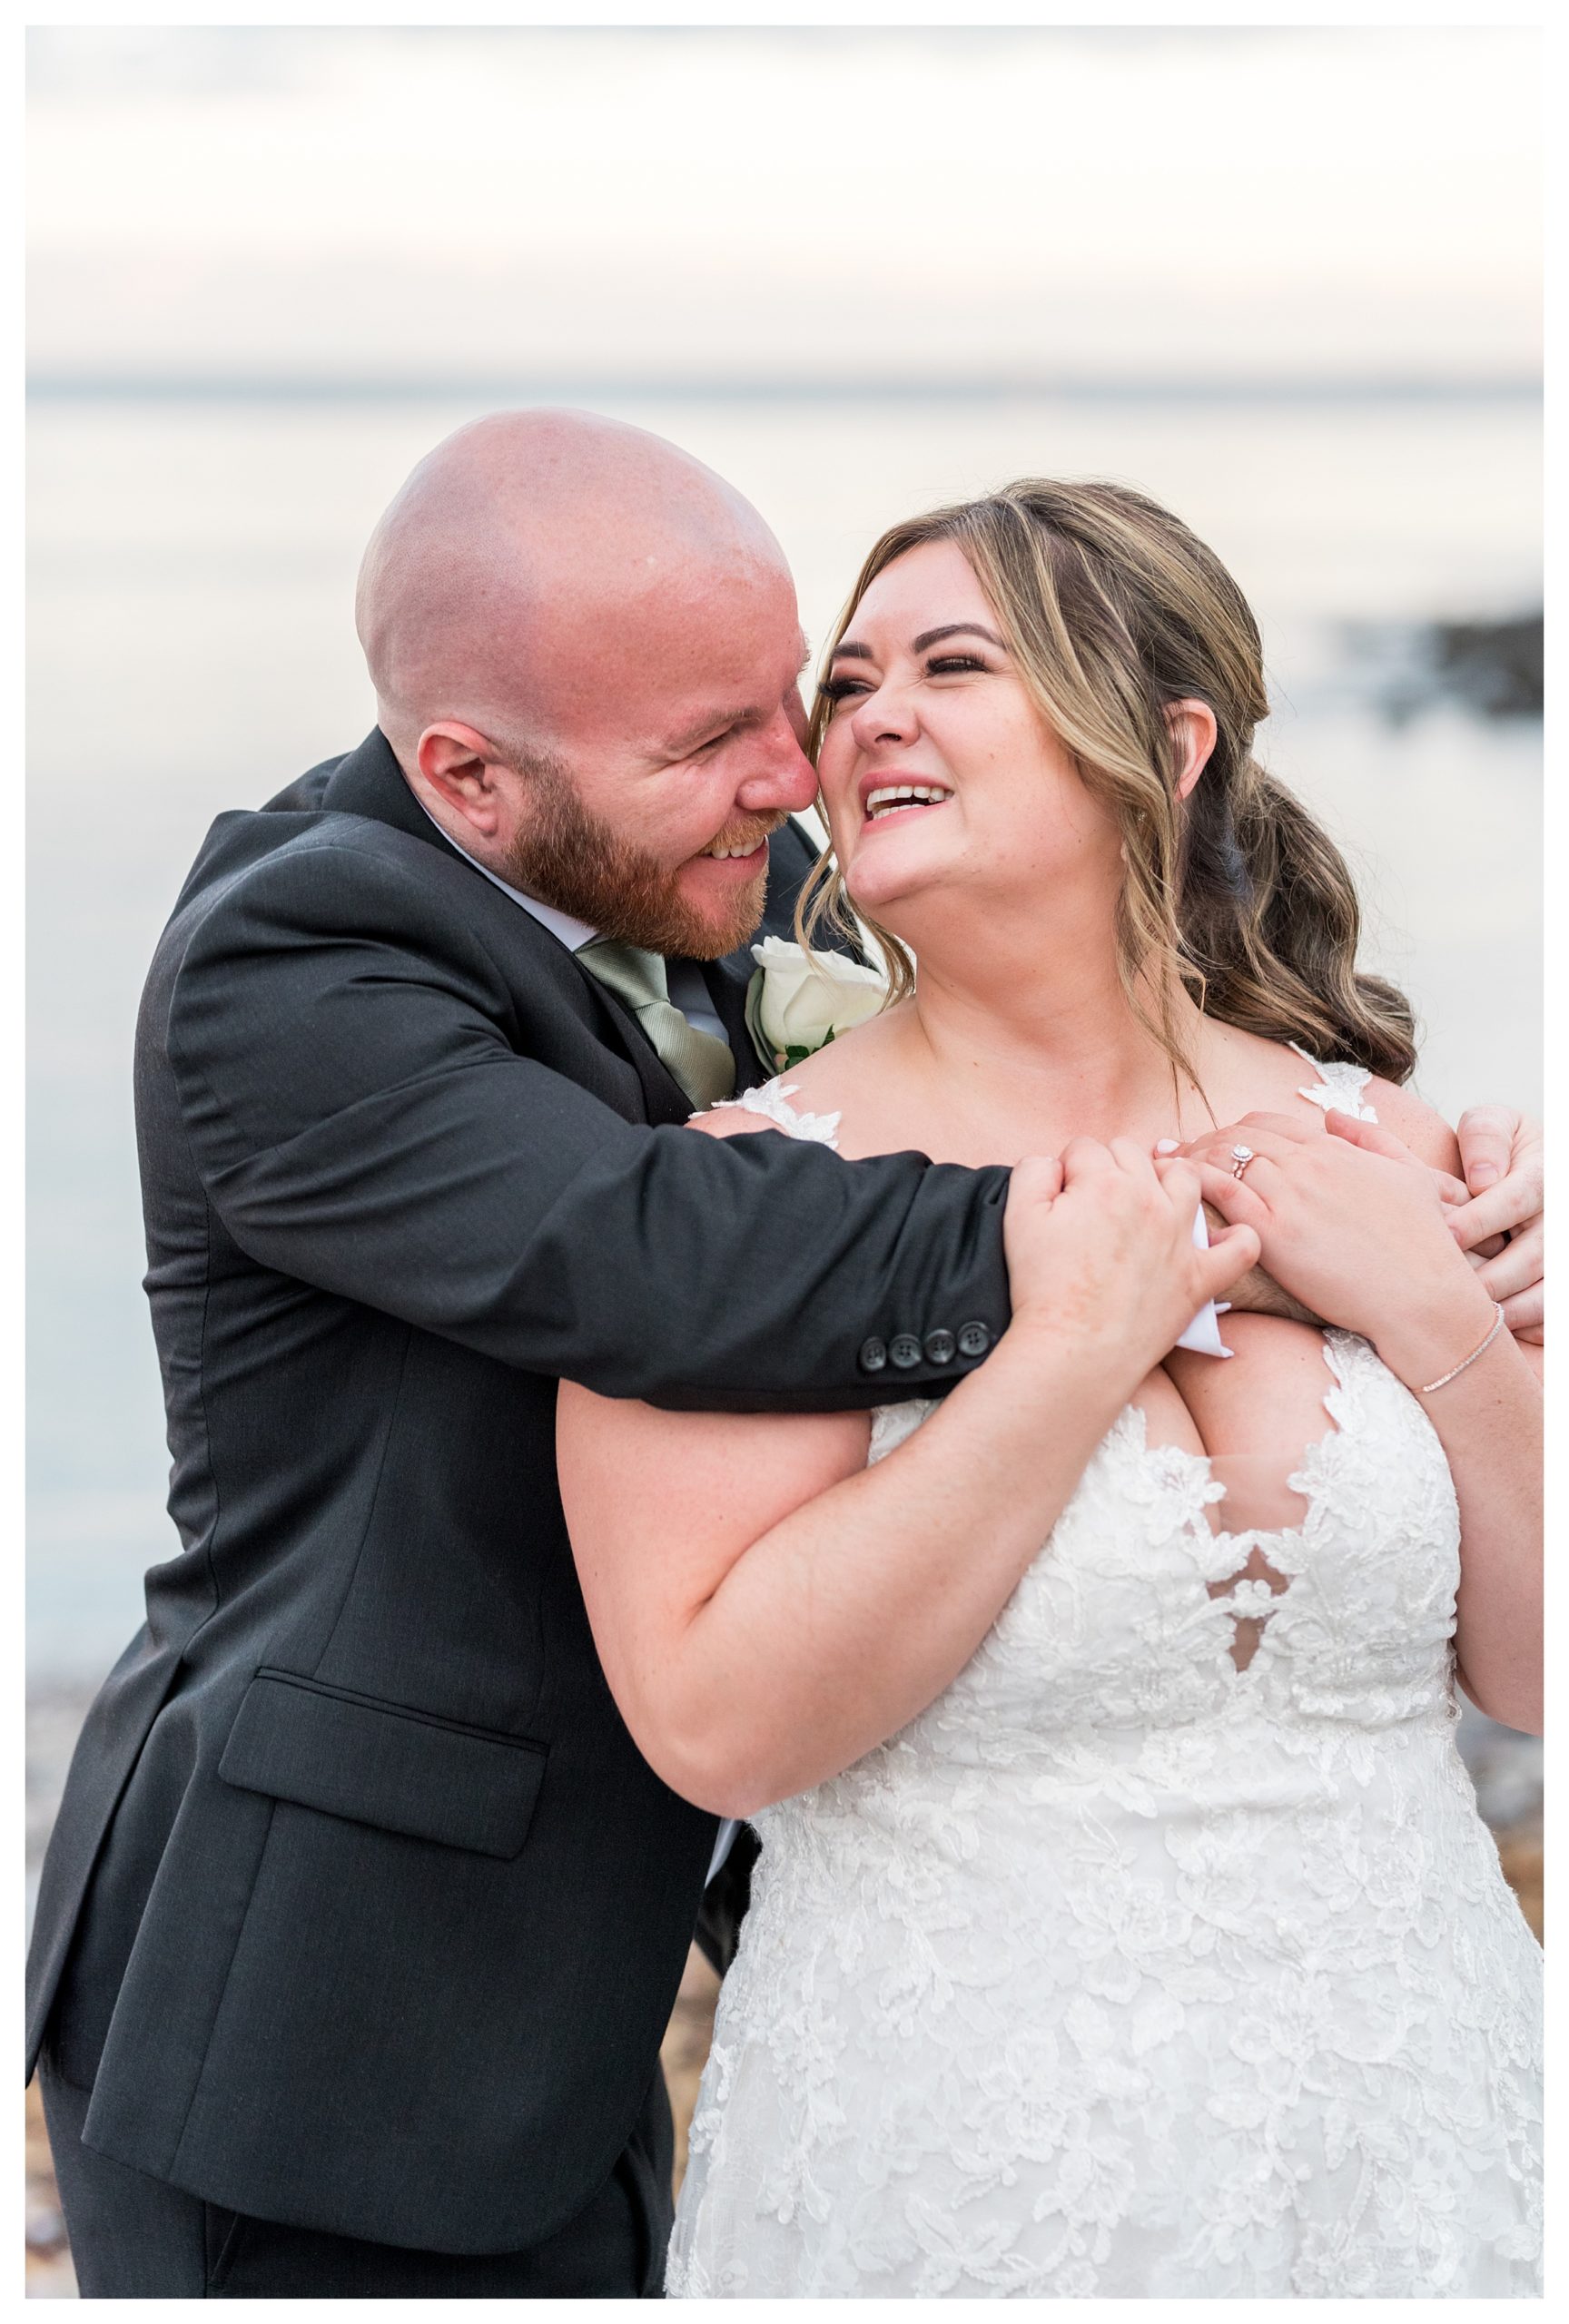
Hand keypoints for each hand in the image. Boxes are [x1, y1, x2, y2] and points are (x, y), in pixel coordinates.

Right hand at [1003, 1139, 1258, 1388]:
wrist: (1074, 1351)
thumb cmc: (1043, 1289)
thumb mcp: (1018, 1217)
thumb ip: (1033, 1172)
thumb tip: (1054, 1164)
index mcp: (1103, 1182)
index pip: (1085, 1148)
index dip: (1068, 1168)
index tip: (1060, 1195)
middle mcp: (1148, 1200)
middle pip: (1132, 1154)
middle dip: (1110, 1167)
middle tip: (1092, 1204)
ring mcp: (1179, 1237)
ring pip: (1186, 1178)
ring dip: (1167, 1178)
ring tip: (1147, 1199)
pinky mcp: (1199, 1277)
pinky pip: (1239, 1248)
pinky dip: (1237, 1238)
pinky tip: (1222, 1238)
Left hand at [1188, 1114, 1496, 1388]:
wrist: (1423, 1297)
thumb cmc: (1424, 1246)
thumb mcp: (1410, 1176)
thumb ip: (1372, 1139)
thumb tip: (1334, 1116)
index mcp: (1336, 1151)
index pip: (1268, 1124)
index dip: (1234, 1132)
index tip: (1214, 1144)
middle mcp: (1310, 1165)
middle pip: (1238, 1137)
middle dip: (1203, 1143)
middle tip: (1176, 1158)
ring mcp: (1292, 1196)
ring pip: (1225, 1158)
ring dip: (1190, 1160)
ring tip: (1166, 1175)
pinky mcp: (1276, 1234)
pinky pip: (1223, 1192)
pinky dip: (1194, 1182)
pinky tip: (1176, 1188)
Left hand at [1450, 1106, 1542, 1343]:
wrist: (1536, 1167)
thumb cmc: (1500, 1149)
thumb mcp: (1494, 1123)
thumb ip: (1485, 1137)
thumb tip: (1482, 1178)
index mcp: (1545, 1174)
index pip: (1516, 1198)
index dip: (1479, 1220)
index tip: (1443, 1236)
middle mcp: (1561, 1217)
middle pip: (1534, 1255)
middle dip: (1491, 1276)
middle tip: (1448, 1292)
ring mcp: (1563, 1254)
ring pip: (1548, 1290)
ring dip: (1510, 1309)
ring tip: (1468, 1320)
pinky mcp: (1560, 1279)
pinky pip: (1555, 1313)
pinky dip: (1531, 1326)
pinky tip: (1497, 1332)